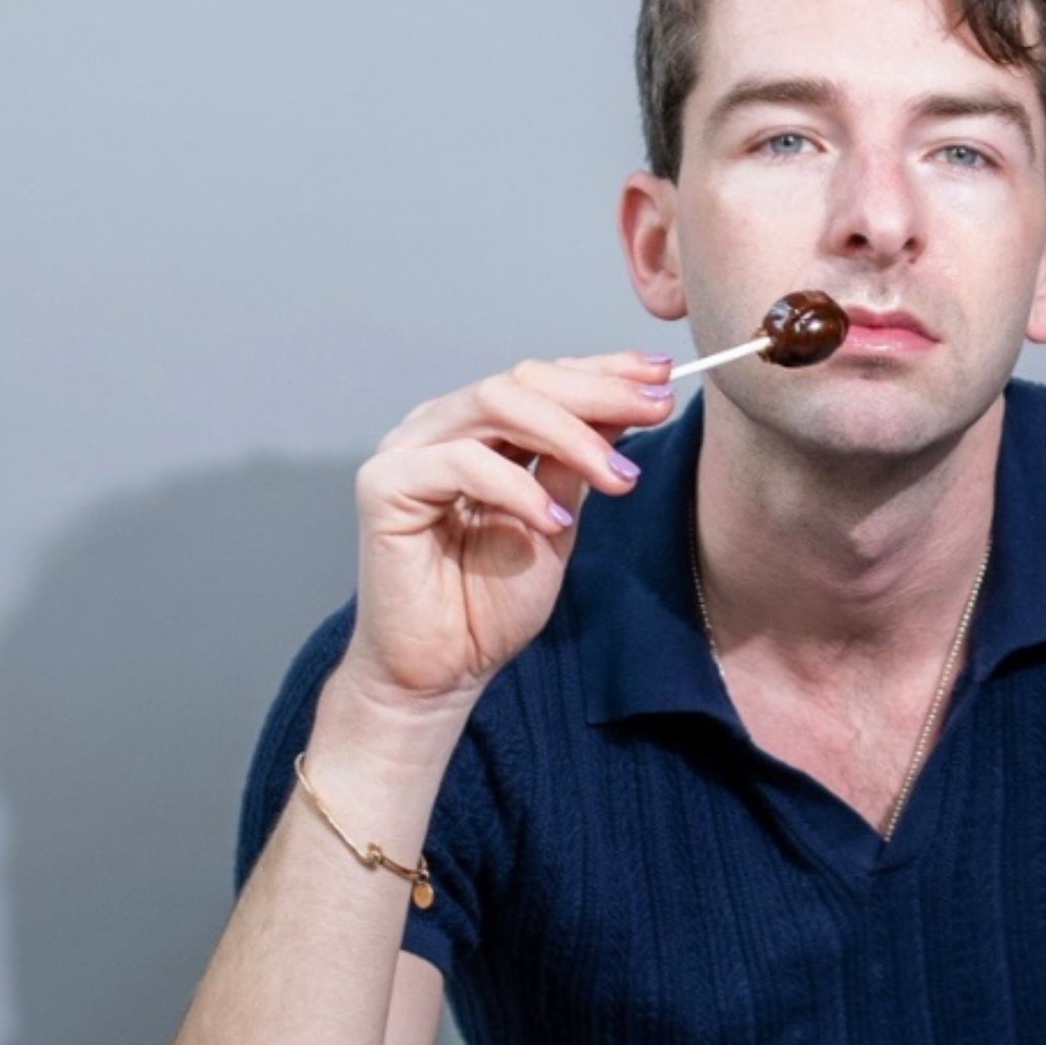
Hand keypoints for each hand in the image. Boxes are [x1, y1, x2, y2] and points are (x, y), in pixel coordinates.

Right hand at [340, 352, 675, 708]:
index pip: (542, 379)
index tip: (661, 377)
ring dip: (569, 435)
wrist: (443, 672)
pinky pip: (461, 463)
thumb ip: (579, 464)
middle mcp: (439, 428)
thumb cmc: (490, 604)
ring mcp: (407, 451)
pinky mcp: (384, 486)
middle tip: (656, 409)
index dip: (603, 371)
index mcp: (477, 430)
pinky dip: (518, 487)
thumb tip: (628, 406)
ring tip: (617, 479)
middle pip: (521, 380)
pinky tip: (553, 521)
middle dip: (598, 393)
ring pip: (495, 403)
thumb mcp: (558, 522)